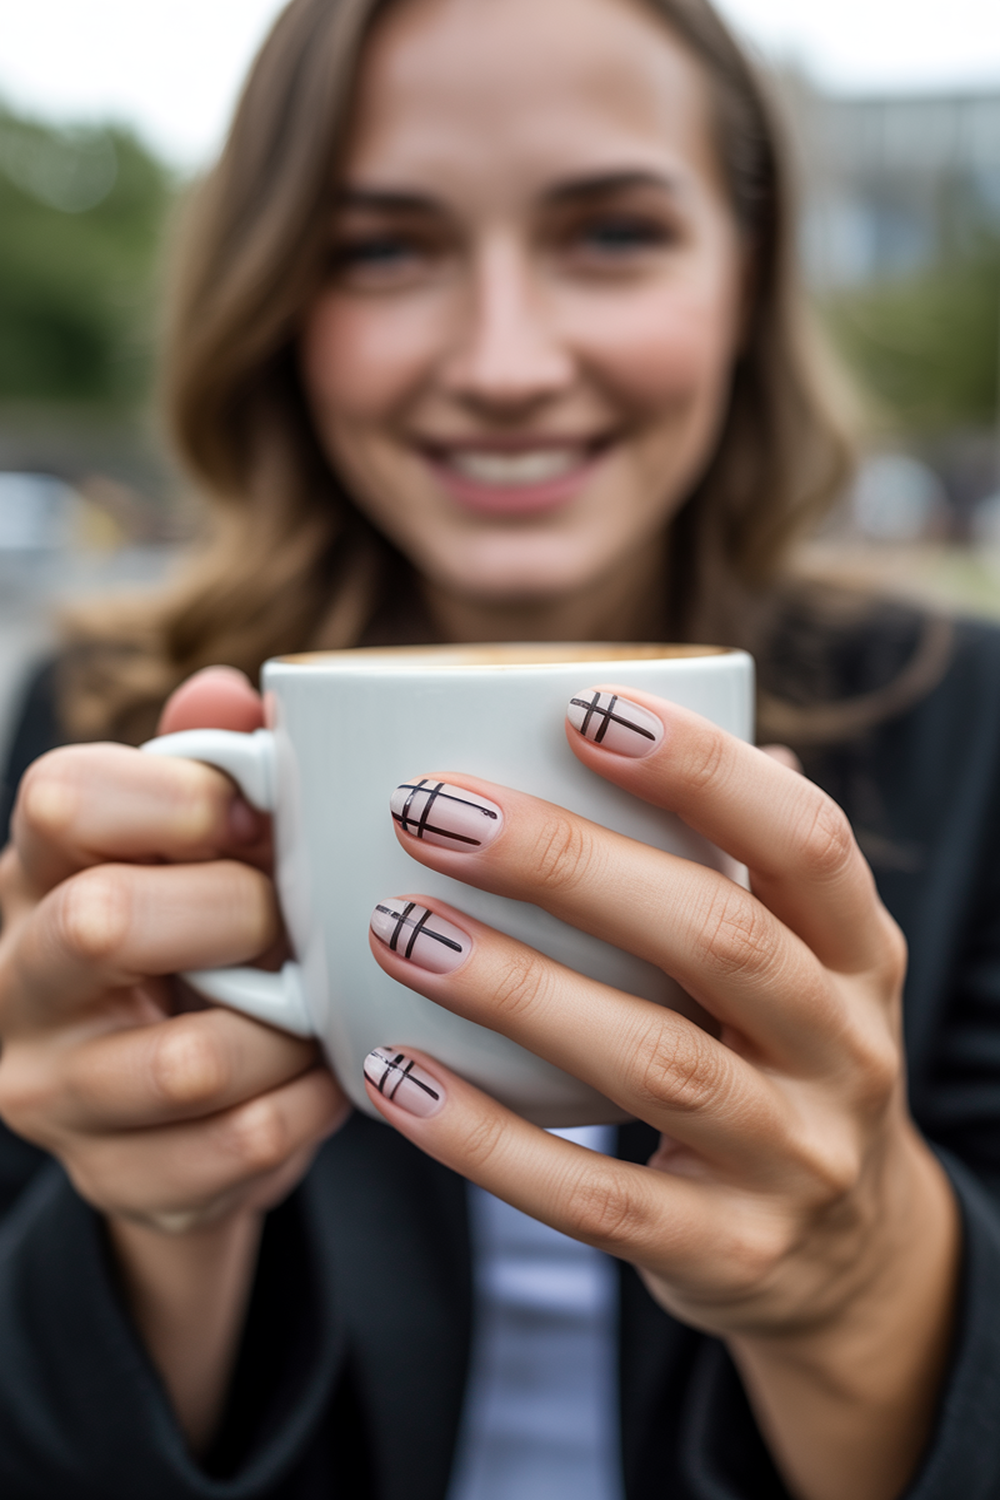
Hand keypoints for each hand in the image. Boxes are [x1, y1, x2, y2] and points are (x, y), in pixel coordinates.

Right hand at [0, 667, 345, 1443]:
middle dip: (240, 914)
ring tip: (319, 1007)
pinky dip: (308, 1108)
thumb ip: (210, 764)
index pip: (63, 796)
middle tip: (292, 923)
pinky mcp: (114, 1179)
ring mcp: (55, 1090)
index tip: (258, 817)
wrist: (170, 1104)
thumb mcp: (195, 846)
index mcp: (37, 869)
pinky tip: (325, 1075)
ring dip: (287, 1029)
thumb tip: (231, 692)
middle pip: (107, 919)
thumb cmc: (194, 932)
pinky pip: (238, 1149)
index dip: (182, 798)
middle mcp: (19, 978)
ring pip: (189, 1059)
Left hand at [362, 686, 958, 1499]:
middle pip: (716, 938)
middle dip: (569, 865)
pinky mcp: (724, 1252)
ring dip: (516, 989)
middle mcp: (845, 1051)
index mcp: (862, 954)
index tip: (582, 709)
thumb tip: (603, 728)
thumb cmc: (779, 1062)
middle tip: (434, 813)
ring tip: (398, 929)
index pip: (807, 840)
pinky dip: (486, 1138)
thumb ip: (724, 869)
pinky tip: (395, 1079)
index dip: (704, 768)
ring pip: (653, 1064)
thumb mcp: (796, 966)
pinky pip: (594, 1198)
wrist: (850, 1260)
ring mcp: (794, 1161)